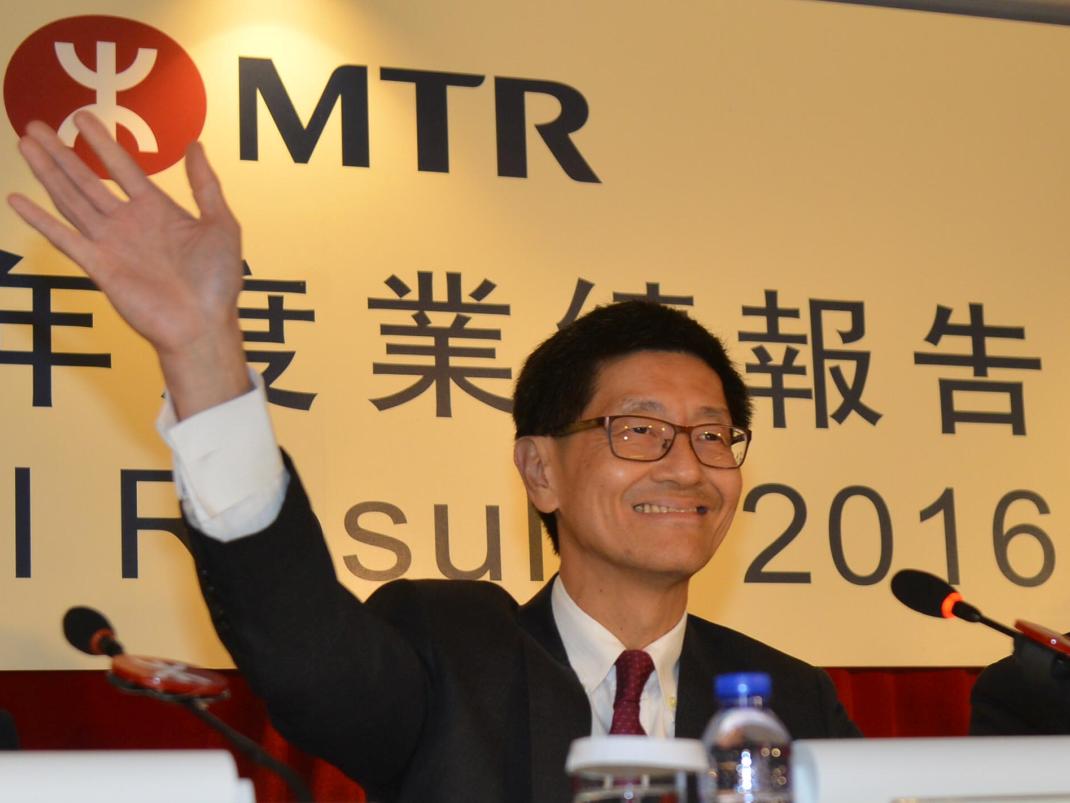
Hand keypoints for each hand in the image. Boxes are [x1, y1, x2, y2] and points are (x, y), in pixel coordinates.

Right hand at [7, 112, 249, 416]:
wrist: (204, 326)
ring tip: (26, 143)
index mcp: (158, 210)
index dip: (102, 142)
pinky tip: (18, 199)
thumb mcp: (221, 224)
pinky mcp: (99, 266)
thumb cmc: (218, 282)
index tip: (82, 118)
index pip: (123, 167)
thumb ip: (206, 185)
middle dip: (62, 152)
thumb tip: (195, 145)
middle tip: (37, 125)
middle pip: (87, 179)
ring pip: (71, 200)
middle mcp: (129, 224)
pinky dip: (40, 220)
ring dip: (48, 172)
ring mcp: (111, 244)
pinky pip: (64, 238)